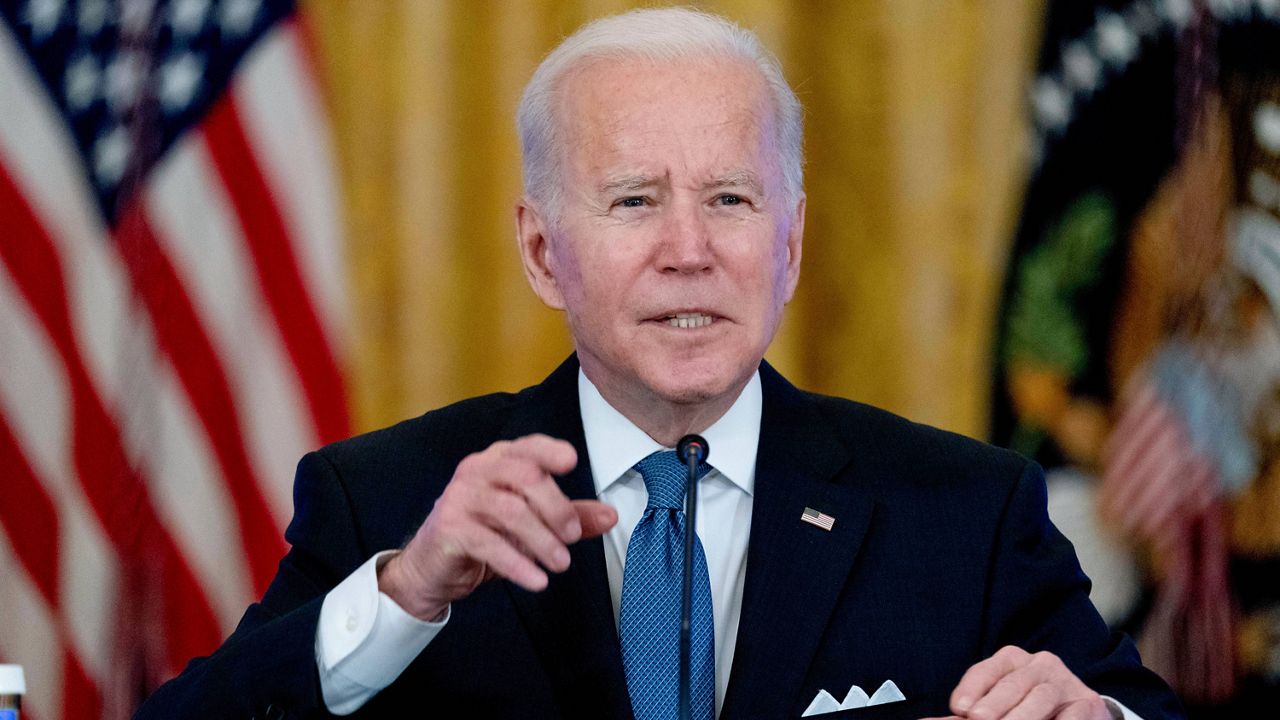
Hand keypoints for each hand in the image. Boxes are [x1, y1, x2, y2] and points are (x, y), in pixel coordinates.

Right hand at [377, 434, 617, 620]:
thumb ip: (569, 516)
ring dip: (542, 540)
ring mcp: (459, 497)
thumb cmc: (484, 537)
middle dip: (557, 508)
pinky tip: (537, 580)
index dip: (550, 450)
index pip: (527, 447)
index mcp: (498, 461)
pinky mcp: (449, 528)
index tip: (572, 462)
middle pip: (526, 476)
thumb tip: (611, 515)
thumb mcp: (530, 525)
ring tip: (561, 563)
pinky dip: (518, 564)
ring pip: (511, 510)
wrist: (432, 569)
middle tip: (573, 536)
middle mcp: (476, 471)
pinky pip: (489, 543)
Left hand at [922, 646, 1111, 719]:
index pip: (987, 671)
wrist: (1081, 709)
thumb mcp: (997, 704)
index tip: (960, 708)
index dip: (972, 689)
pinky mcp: (1088, 702)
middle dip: (995, 706)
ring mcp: (1064, 682)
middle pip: (1012, 685)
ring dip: (1022, 717)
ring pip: (1040, 697)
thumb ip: (969, 712)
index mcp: (1011, 659)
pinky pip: (1070, 714)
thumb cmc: (1028, 706)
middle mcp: (1039, 664)